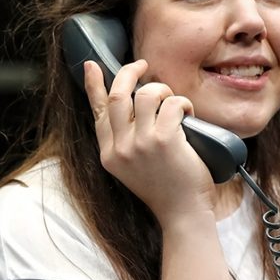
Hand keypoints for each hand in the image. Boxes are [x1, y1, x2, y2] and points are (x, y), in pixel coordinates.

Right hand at [84, 59, 214, 221]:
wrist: (182, 214)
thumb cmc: (166, 189)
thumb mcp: (134, 168)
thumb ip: (127, 142)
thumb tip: (134, 105)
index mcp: (109, 155)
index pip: (98, 112)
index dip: (93, 85)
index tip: (90, 65)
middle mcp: (120, 148)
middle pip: (118, 95)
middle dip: (129, 72)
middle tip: (142, 65)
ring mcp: (140, 143)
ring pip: (146, 94)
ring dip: (162, 90)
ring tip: (173, 101)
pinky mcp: (163, 140)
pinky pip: (172, 104)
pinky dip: (183, 102)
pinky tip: (189, 112)